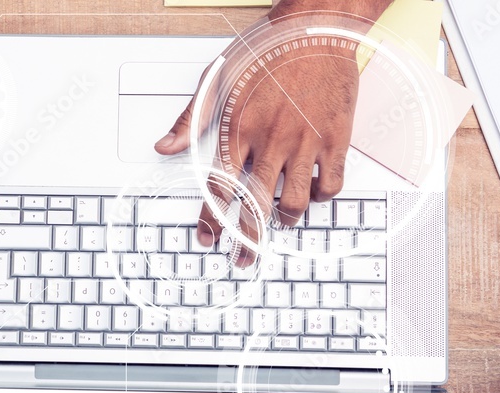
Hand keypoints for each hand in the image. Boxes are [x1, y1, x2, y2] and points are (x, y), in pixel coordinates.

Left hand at [155, 0, 389, 265]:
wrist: (315, 26)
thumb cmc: (265, 48)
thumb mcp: (215, 78)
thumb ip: (189, 119)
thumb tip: (164, 146)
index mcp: (237, 129)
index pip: (218, 188)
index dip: (212, 220)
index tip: (209, 238)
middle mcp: (270, 140)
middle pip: (255, 206)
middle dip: (247, 240)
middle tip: (244, 258)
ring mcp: (305, 141)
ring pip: (295, 202)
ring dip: (284, 220)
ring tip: (278, 222)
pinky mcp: (335, 138)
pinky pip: (331, 185)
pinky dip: (322, 197)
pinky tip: (313, 194)